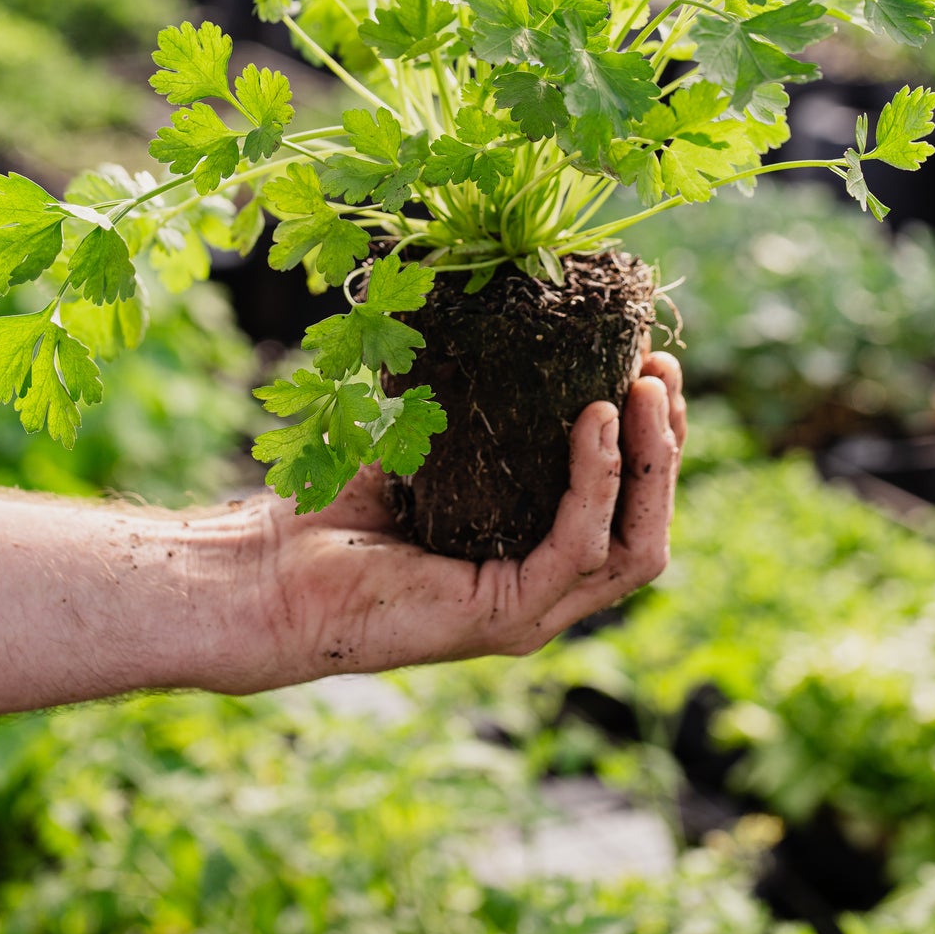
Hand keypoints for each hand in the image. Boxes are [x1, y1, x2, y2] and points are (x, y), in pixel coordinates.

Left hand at [188, 349, 685, 692]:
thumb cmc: (331, 509)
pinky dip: (596, 481)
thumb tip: (505, 318)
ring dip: (650, 462)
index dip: (652, 440)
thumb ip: (473, 406)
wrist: (268, 571)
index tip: (651, 364)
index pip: (627, 508)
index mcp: (534, 559)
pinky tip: (594, 420)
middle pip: (647, 528)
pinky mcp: (505, 616)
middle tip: (662, 369)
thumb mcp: (424, 441)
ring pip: (634, 546)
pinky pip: (576, 545)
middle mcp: (545, 594)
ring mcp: (530, 613)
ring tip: (646, 388)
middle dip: (665, 446)